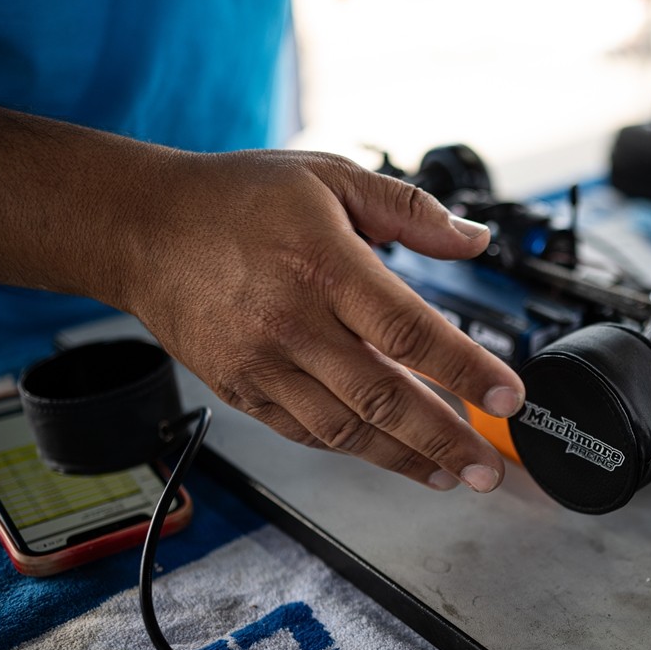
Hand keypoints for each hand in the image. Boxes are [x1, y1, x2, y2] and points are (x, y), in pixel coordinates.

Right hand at [127, 150, 524, 492]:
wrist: (143, 229)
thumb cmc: (237, 199)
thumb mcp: (330, 176)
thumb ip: (409, 210)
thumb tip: (473, 240)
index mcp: (324, 264)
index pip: (410, 331)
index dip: (466, 370)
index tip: (507, 398)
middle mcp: (292, 322)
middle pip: (384, 397)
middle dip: (446, 439)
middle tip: (489, 468)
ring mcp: (262, 363)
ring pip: (346, 428)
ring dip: (404, 458)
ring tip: (450, 472)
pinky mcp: (241, 389)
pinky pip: (306, 432)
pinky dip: (353, 448)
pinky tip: (388, 454)